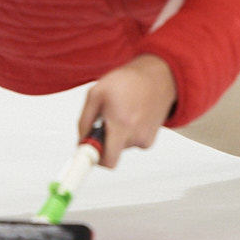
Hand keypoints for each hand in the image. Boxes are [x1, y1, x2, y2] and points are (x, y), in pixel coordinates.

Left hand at [79, 54, 176, 169]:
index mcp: (121, 124)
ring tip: (120, 113)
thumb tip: (81, 140)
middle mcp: (135, 135)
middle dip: (102, 143)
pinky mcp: (150, 140)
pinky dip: (127, 134)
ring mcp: (144, 139)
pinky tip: (131, 116)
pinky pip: (130, 143)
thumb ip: (85, 119)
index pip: (108, 160)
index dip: (94, 162)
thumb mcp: (97, 93)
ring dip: (116, 135)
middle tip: (102, 126)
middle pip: (110, 154)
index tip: (84, 163)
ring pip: (120, 147)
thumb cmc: (128, 81)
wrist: (158, 77)